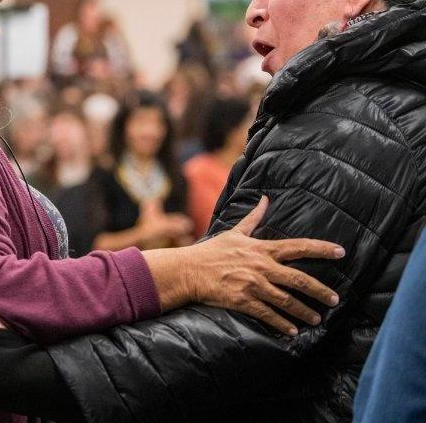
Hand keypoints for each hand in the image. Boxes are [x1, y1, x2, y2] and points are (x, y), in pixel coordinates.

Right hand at [143, 196, 344, 335]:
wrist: (190, 270)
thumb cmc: (213, 250)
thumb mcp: (235, 232)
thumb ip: (254, 218)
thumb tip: (265, 199)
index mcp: (262, 249)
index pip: (298, 247)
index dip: (321, 249)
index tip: (340, 252)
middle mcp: (262, 267)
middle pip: (299, 279)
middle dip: (320, 290)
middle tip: (335, 299)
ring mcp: (253, 285)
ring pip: (287, 301)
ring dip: (305, 311)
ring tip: (317, 318)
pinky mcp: (244, 301)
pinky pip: (268, 315)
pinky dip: (282, 324)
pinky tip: (292, 331)